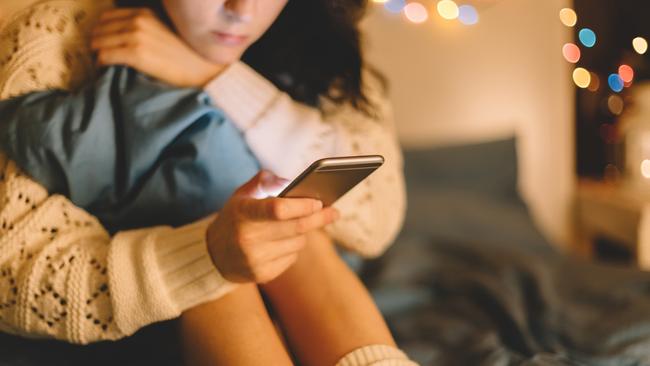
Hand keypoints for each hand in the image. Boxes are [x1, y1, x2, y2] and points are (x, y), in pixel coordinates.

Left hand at [90, 8, 222, 86]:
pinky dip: (100, 64)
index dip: (101, 31)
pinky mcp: (136, 54)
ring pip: (98, 43)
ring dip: (96, 54)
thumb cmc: (187, 55)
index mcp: (145, 13)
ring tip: (101, 64)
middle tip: (99, 56)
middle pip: (99, 29)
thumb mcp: (165, 30)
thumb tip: (123, 35)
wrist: (203, 69)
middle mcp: (138, 20)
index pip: (107, 17)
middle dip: (96, 43)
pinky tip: (105, 70)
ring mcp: (136, 36)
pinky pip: (104, 57)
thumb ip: (145, 27)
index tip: (102, 43)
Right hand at [206, 171, 339, 283]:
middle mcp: (247, 238)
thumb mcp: (242, 195)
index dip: (302, 206)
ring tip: (297, 226)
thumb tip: (291, 181)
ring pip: (297, 243)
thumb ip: (264, 181)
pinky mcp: (262, 275)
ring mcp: (254, 259)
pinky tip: (283, 242)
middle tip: (334, 212)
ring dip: (303, 233)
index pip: (278, 210)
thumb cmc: (235, 218)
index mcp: (243, 213)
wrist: (213, 255)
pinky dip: (293, 248)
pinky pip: (292, 258)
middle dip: (318, 218)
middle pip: (296, 228)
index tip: (319, 202)